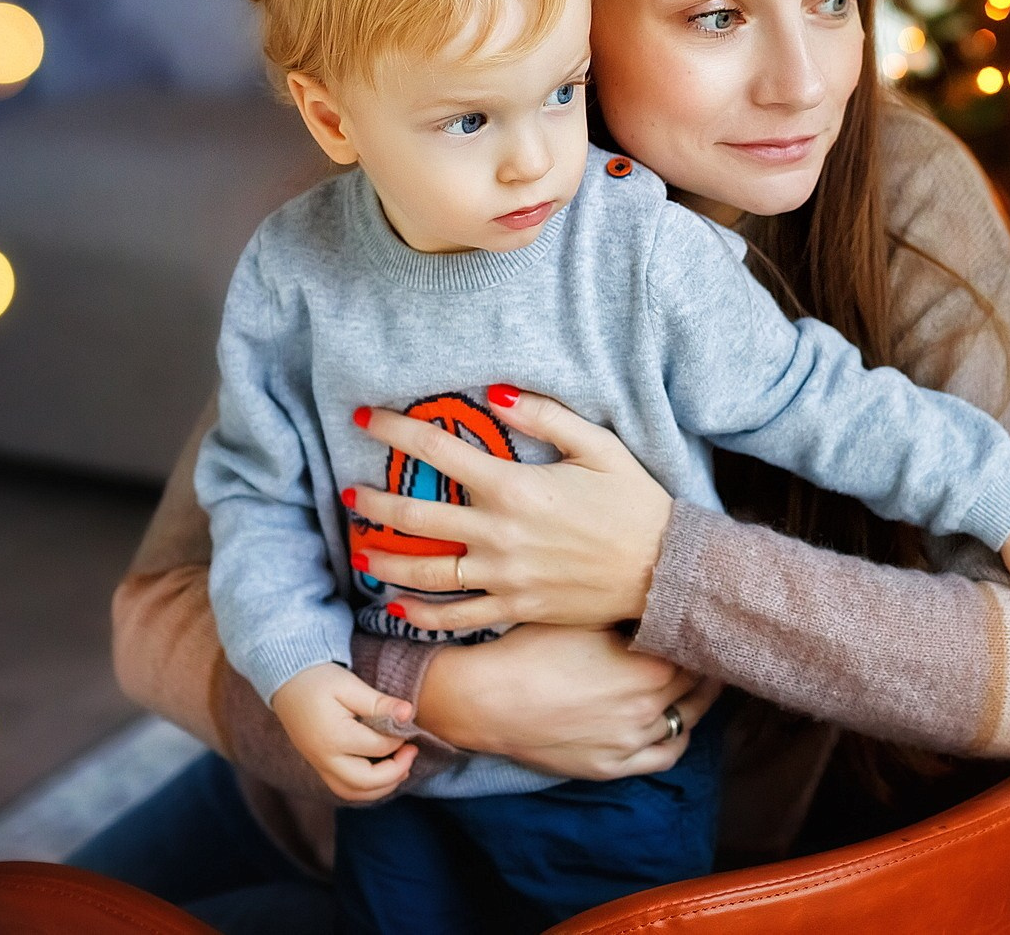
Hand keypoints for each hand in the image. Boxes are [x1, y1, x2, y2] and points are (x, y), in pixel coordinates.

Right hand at [269, 663, 418, 801]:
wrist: (287, 682)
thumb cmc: (320, 680)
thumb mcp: (350, 685)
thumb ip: (379, 703)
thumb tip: (408, 714)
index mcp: (334, 737)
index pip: (378, 747)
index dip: (399, 739)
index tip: (408, 725)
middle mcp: (324, 759)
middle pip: (365, 782)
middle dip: (395, 772)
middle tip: (413, 752)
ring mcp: (319, 765)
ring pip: (353, 792)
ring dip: (382, 787)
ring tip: (403, 767)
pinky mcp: (319, 766)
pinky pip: (344, 788)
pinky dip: (366, 787)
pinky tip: (383, 772)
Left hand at [348, 388, 675, 630]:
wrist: (663, 569)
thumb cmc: (634, 501)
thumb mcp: (597, 445)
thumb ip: (543, 415)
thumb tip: (493, 392)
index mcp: (513, 486)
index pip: (437, 451)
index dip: (395, 429)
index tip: (364, 416)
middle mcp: (498, 533)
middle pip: (415, 517)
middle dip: (372, 502)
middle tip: (347, 493)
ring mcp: (503, 577)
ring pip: (425, 573)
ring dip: (385, 560)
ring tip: (360, 550)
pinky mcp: (516, 609)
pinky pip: (457, 617)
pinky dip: (422, 615)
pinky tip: (399, 607)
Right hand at [416, 623, 722, 779]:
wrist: (488, 698)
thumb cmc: (532, 649)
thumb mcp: (586, 616)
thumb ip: (629, 614)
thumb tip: (659, 601)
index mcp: (648, 666)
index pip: (695, 651)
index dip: (700, 636)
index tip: (702, 624)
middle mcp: (648, 707)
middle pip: (696, 685)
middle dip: (702, 665)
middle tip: (704, 649)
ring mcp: (631, 741)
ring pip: (685, 720)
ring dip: (696, 700)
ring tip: (699, 682)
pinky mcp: (612, 765)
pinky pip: (664, 756)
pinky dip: (678, 737)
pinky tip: (678, 722)